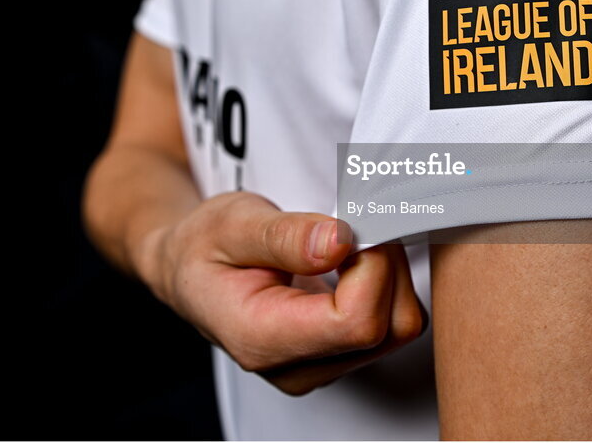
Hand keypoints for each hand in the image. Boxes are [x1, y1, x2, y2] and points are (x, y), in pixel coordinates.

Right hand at [135, 191, 425, 394]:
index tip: (349, 224)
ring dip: (390, 272)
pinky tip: (354, 260)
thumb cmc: (205, 248)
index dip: (371, 265)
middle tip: (350, 225)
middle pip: (389, 326)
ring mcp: (324, 367)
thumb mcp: (231, 223)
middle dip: (385, 263)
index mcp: (263, 340)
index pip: (357, 321)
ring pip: (401, 325)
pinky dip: (388, 283)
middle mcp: (299, 368)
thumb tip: (339, 241)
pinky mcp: (342, 355)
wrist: (190, 272)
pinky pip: (394, 322)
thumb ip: (284, 235)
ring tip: (347, 241)